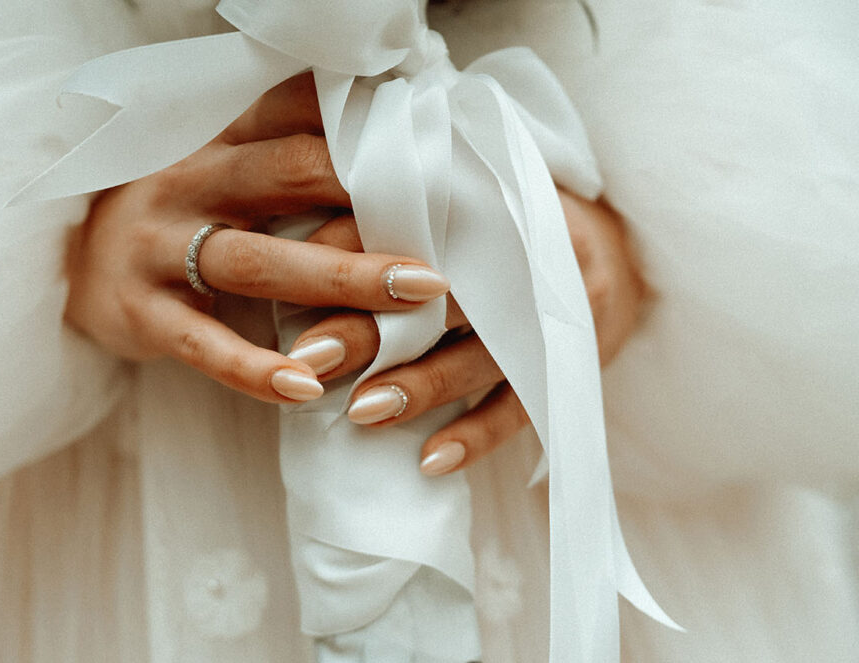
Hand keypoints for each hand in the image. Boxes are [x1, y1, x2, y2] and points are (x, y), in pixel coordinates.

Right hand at [64, 73, 449, 402]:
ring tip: (415, 297)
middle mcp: (188, 181)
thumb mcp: (219, 168)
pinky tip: (307, 387)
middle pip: (288, 177)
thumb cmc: (173, 215)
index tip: (440, 146)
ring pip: (257, 260)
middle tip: (454, 223)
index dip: (366, 126)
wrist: (63, 262)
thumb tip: (386, 136)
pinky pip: (204, 344)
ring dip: (339, 278)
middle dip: (373, 198)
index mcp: (215, 140)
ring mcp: (158, 246)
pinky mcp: (139, 312)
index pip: (296, 114)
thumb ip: (286, 155)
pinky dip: (255, 369)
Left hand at [286, 190, 645, 473]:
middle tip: (309, 355)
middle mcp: (534, 254)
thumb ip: (404, 209)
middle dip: (373, 327)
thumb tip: (307, 238)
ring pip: (484, 357)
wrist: (624, 249)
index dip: (357, 244)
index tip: (297, 270)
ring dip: (422, 386)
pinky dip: (476, 437)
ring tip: (360, 412)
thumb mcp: (473, 197)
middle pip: (447, 294)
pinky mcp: (574, 365)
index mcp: (501, 201)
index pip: (419, 219)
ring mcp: (560, 315)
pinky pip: (523, 409)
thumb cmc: (515, 224)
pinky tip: (429, 462)